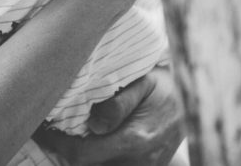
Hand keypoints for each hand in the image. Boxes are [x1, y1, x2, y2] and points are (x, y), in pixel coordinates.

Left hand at [35, 66, 185, 164]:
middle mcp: (141, 161)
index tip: (42, 130)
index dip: (57, 145)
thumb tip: (93, 124)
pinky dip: (99, 160)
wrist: (197, 100)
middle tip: (51, 133)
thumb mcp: (144, 82)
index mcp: (135, 140)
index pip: (83, 154)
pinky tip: (91, 145)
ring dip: (82, 158)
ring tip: (67, 139)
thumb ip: (118, 104)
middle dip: (66, 153)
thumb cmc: (168, 86)